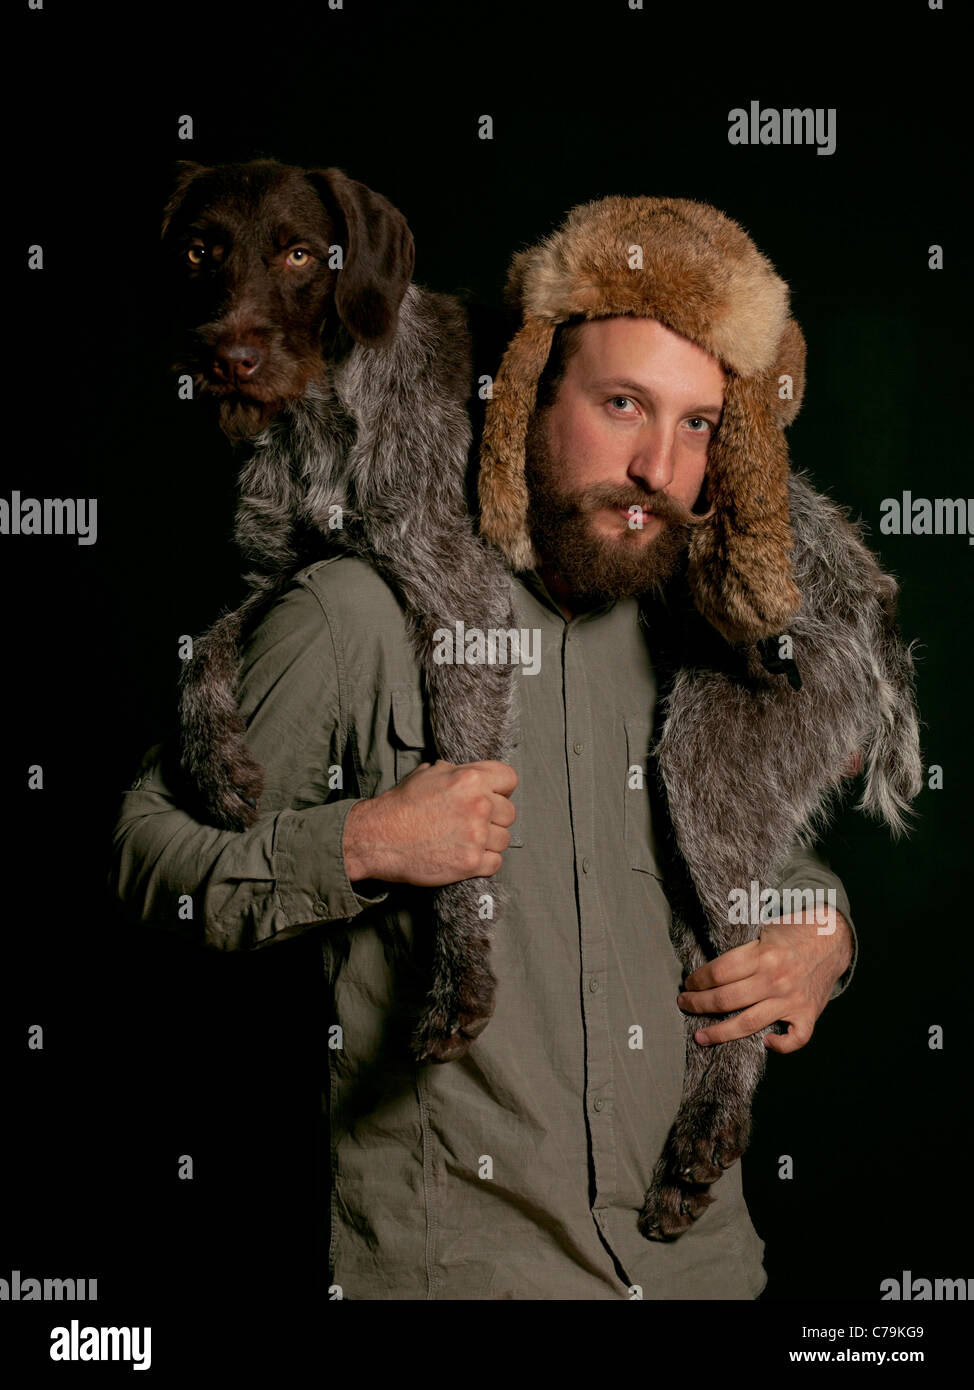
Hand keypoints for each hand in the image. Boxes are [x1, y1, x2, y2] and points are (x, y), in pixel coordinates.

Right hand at [343, 759, 517, 887]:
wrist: (379, 838)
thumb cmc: (401, 805)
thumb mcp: (429, 773)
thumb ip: (457, 772)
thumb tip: (471, 774)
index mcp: (471, 779)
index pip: (510, 779)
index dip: (502, 789)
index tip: (494, 796)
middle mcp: (478, 805)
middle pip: (509, 813)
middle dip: (494, 818)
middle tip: (473, 823)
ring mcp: (476, 836)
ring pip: (504, 839)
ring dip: (489, 842)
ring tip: (467, 841)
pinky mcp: (471, 863)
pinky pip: (496, 862)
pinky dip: (484, 862)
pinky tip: (466, 855)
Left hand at [675, 908, 852, 1053]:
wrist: (833, 939)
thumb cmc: (793, 932)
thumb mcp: (763, 928)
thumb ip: (740, 946)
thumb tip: (706, 964)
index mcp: (762, 954)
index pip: (718, 973)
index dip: (697, 981)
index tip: (688, 984)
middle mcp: (776, 979)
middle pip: (726, 999)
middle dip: (698, 1004)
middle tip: (684, 1004)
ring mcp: (792, 999)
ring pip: (748, 1024)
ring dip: (720, 1032)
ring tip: (701, 1036)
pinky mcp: (808, 1014)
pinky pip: (795, 1039)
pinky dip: (780, 1045)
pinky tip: (765, 1042)